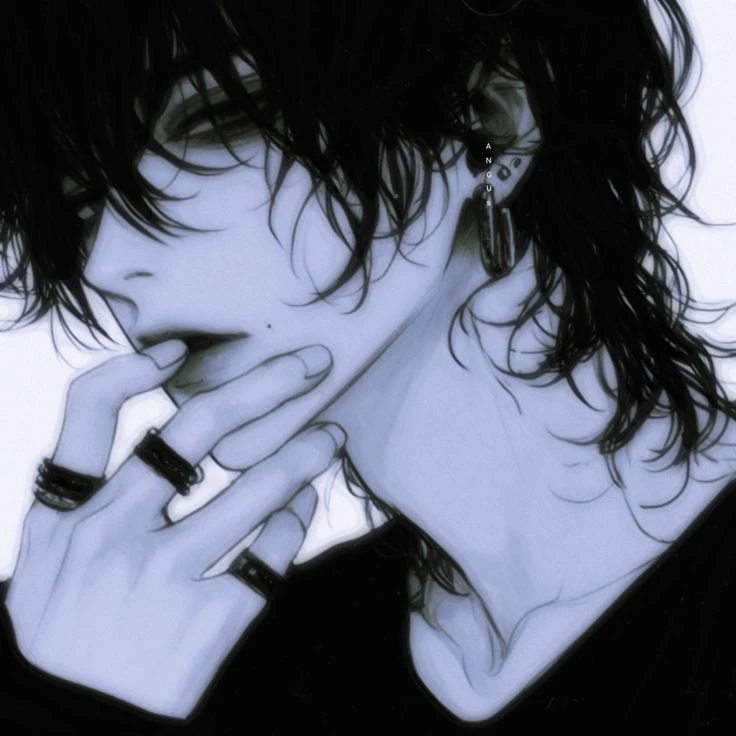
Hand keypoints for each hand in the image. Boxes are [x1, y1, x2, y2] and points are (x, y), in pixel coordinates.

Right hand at [4, 340, 344, 718]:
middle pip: (198, 429)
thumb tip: (172, 426)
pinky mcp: (206, 624)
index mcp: (66, 511)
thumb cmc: (66, 625)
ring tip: (330, 435)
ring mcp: (161, 578)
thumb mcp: (52, 551)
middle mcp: (112, 532)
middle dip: (266, 384)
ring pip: (255, 487)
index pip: (89, 408)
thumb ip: (95, 491)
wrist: (68, 723)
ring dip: (304, 452)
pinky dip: (295, 521)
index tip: (180, 351)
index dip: (133, 366)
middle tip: (312, 364)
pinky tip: (303, 506)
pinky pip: (272, 554)